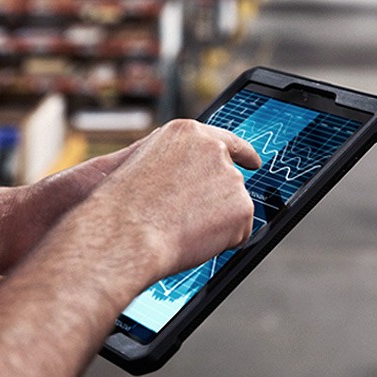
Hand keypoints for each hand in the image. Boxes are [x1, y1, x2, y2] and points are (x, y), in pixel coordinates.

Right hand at [50, 119, 260, 304]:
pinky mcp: (242, 208)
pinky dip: (222, 242)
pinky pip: (239, 232)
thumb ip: (176, 163)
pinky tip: (193, 240)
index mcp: (188, 133)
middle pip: (231, 179)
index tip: (254, 162)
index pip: (227, 141)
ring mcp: (231, 178)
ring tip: (179, 228)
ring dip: (216, 222)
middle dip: (218, 201)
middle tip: (189, 220)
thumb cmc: (122, 206)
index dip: (244, 154)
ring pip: (233, 208)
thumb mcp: (142, 165)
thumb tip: (194, 178)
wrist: (124, 234)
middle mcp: (214, 150)